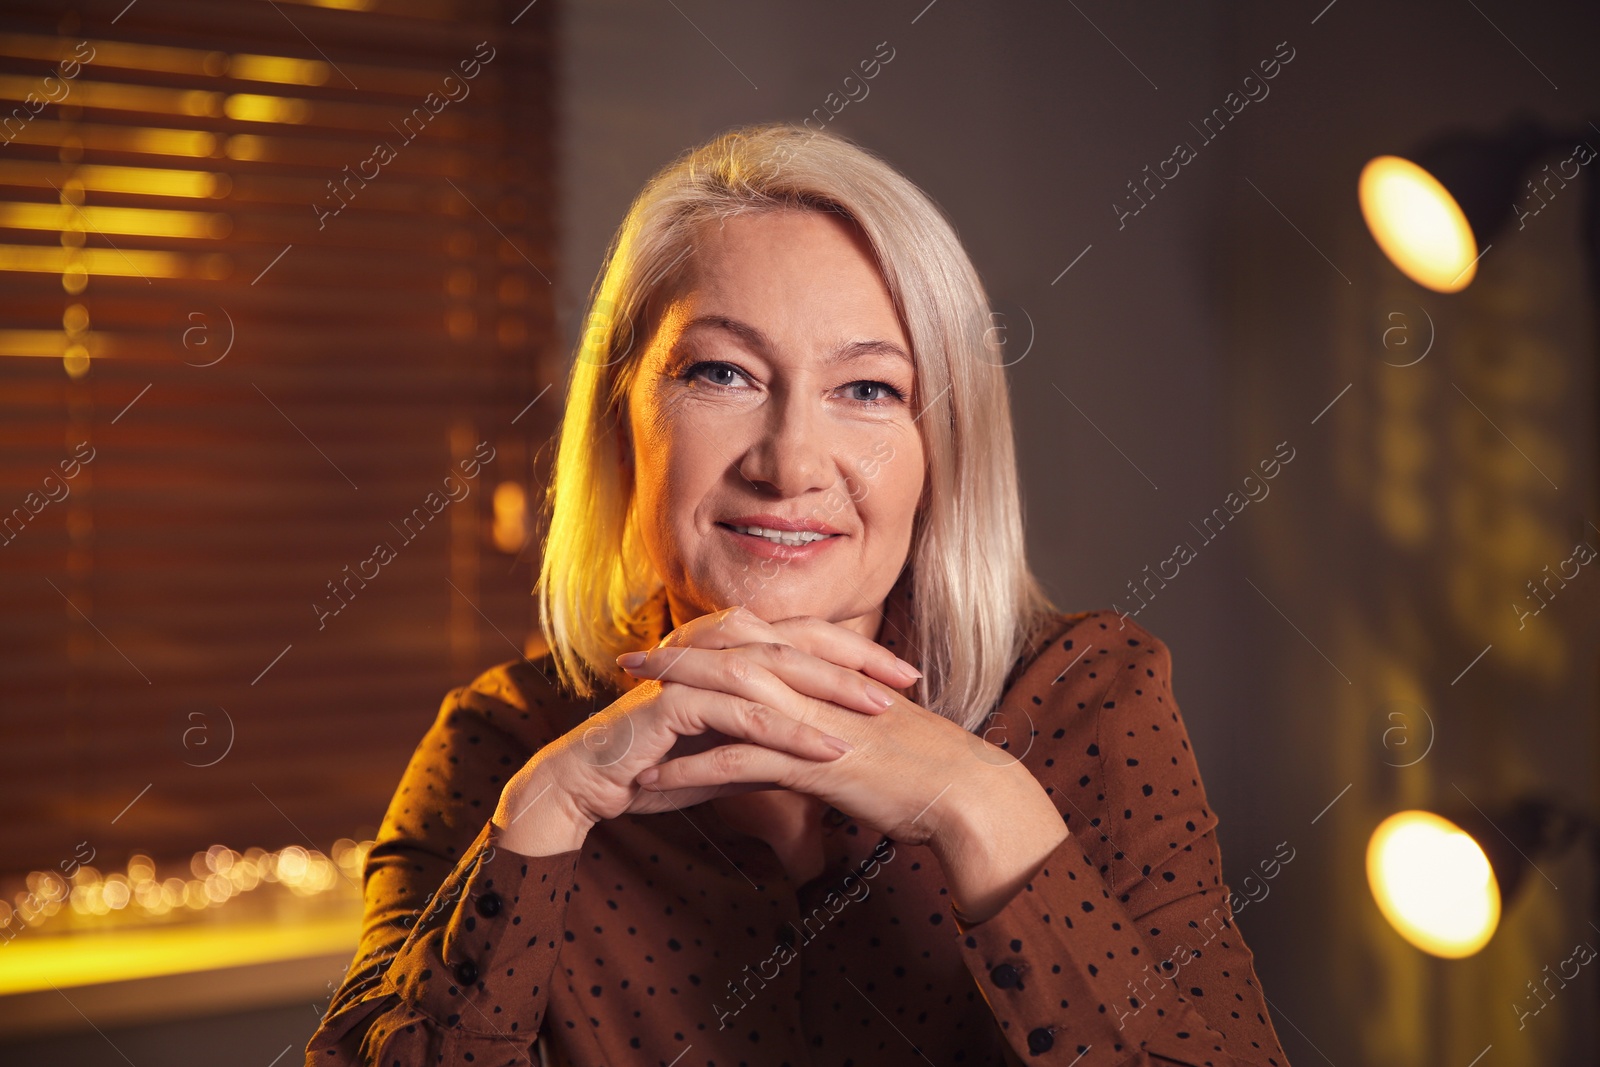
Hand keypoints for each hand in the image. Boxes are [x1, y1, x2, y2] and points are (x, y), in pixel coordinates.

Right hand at [492, 605, 920, 854]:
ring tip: (878, 715)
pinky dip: (787, 729)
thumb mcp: (734, 745)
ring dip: (831, 692)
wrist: (591, 782)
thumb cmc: (662, 763)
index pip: (805, 636)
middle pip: (798, 641)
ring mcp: (690, 667)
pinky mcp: (673, 701)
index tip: (907, 675)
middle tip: (908, 684)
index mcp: (728, 643)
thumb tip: (835, 740)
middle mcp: (711, 643)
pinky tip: (826, 751)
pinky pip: (740, 712)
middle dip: (858, 662)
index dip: (858, 652)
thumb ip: (777, 733)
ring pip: (774, 670)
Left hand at [620, 636, 1070, 921]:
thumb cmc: (930, 766)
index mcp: (832, 670)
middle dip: (676, 658)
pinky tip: (653, 784)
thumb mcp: (877, 726)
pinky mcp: (811, 760)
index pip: (760, 641)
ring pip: (723, 703)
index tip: (676, 645)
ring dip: (668, 709)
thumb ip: (841, 714)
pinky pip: (734, 763)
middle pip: (730, 657)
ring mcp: (812, 718)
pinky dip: (688, 773)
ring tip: (624, 719)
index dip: (714, 640)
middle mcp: (816, 683)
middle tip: (629, 662)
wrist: (967, 790)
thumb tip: (817, 722)